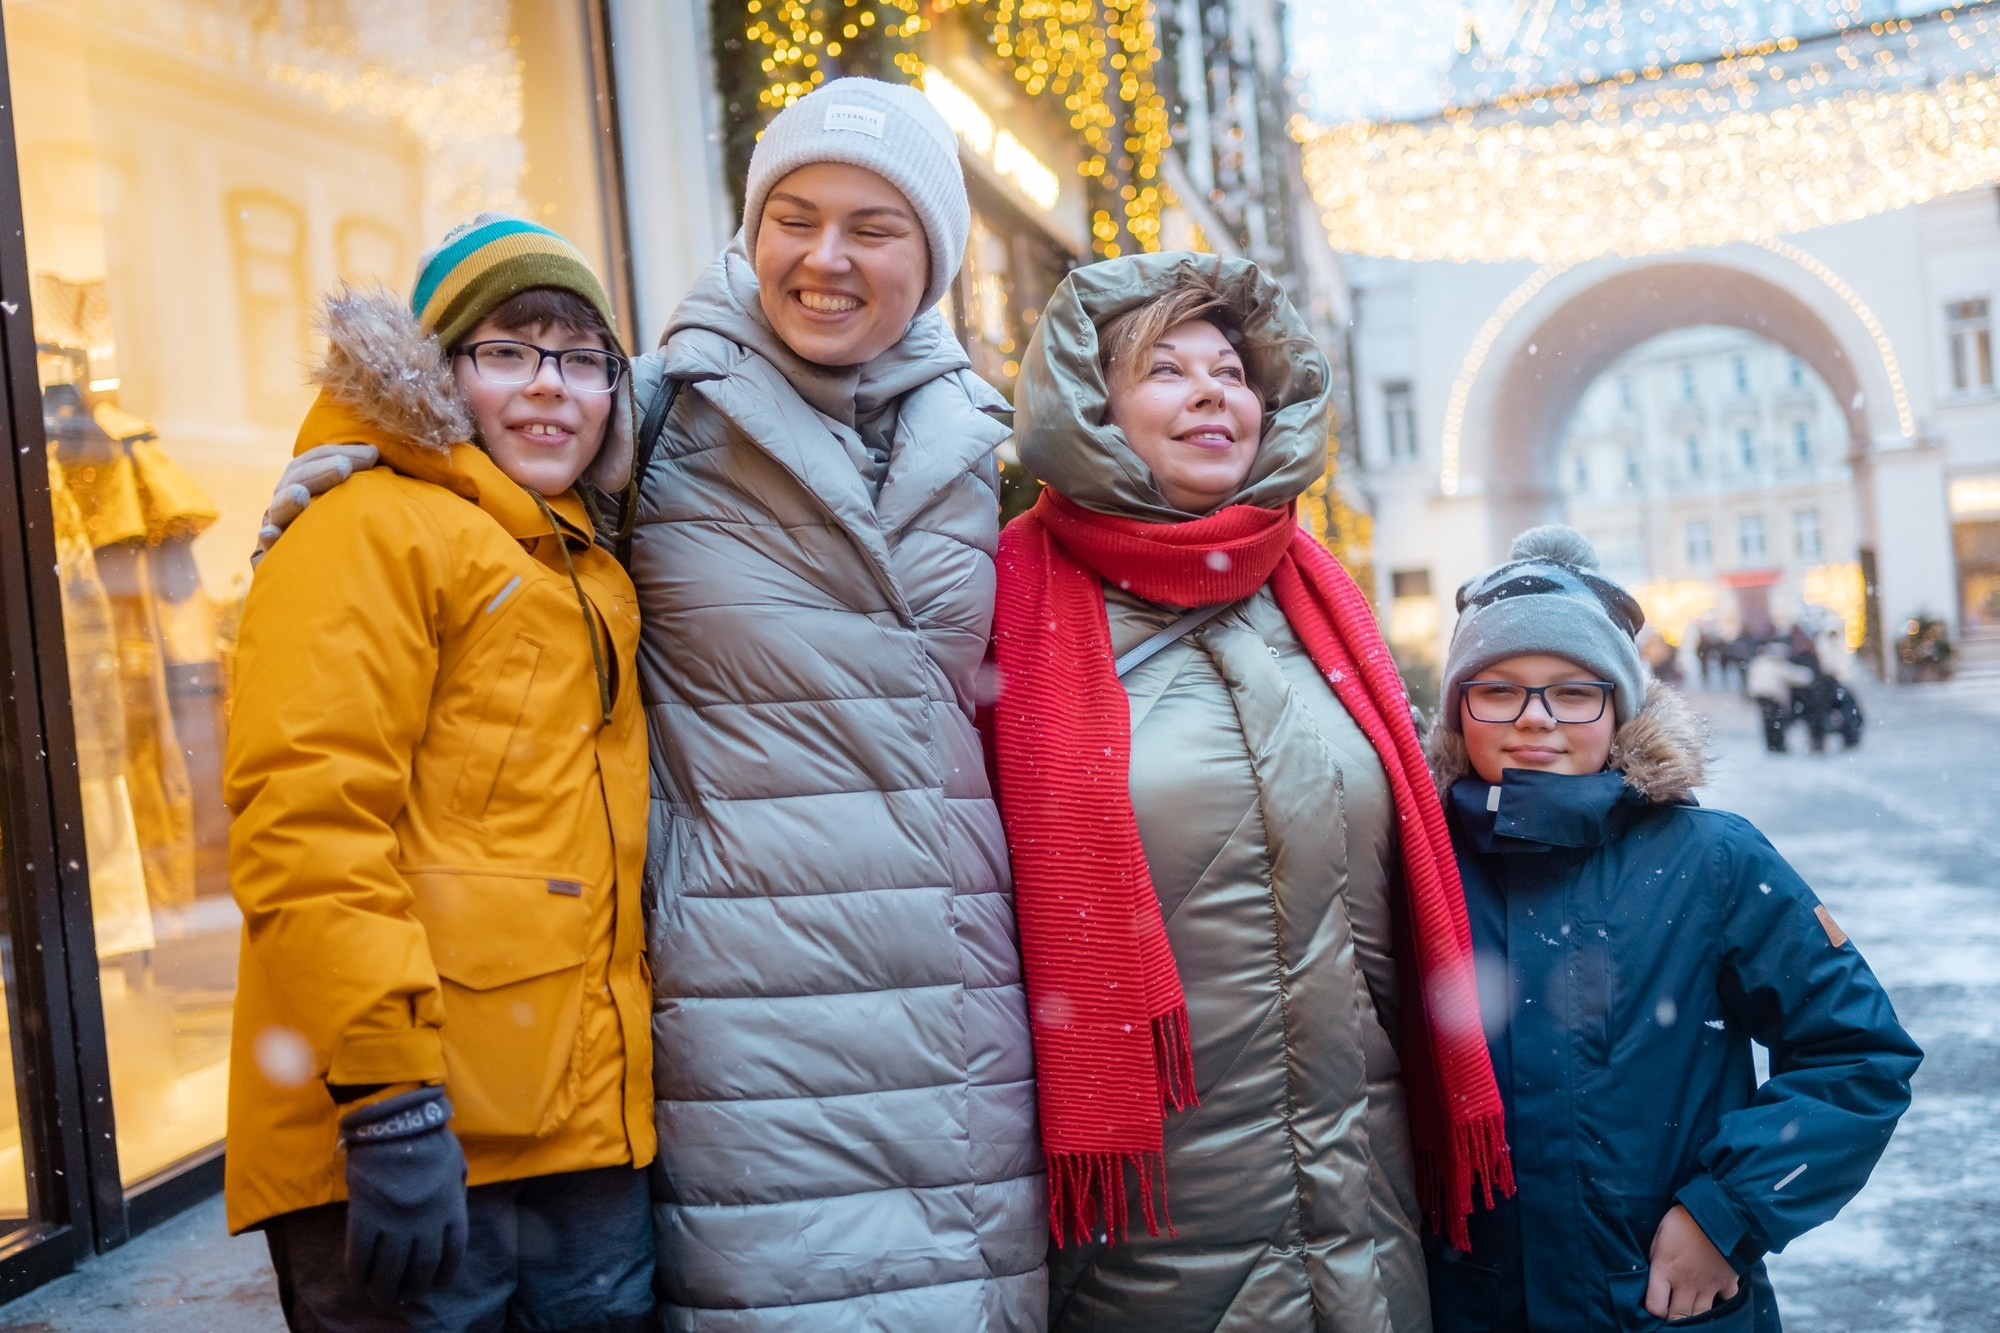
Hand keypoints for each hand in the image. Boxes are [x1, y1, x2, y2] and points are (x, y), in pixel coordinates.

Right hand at [251, 443, 378, 565]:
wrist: (330, 569)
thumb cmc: (348, 523)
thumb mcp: (352, 495)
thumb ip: (358, 471)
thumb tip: (374, 452)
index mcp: (304, 479)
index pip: (315, 460)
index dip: (339, 453)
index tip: (372, 455)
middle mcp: (289, 498)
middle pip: (298, 479)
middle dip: (321, 472)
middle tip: (344, 467)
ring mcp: (278, 523)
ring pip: (279, 509)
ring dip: (288, 502)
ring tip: (301, 496)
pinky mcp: (274, 551)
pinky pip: (266, 545)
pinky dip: (268, 539)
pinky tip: (270, 536)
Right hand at [339, 1085, 467, 1305]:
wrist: (395, 1121)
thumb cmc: (428, 1137)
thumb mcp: (456, 1162)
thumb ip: (457, 1187)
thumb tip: (455, 1201)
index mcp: (451, 1208)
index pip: (453, 1253)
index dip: (444, 1274)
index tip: (435, 1283)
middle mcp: (427, 1222)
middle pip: (420, 1269)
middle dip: (411, 1289)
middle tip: (401, 1296)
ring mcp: (396, 1222)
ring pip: (390, 1270)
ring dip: (384, 1290)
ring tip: (380, 1297)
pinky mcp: (366, 1218)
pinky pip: (360, 1256)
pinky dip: (357, 1273)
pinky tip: (356, 1281)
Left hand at [1645, 1204, 1738, 1321]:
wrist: (1720, 1211)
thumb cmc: (1683, 1218)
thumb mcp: (1659, 1234)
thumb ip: (1656, 1257)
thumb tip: (1655, 1274)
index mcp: (1665, 1269)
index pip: (1655, 1306)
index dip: (1653, 1310)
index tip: (1654, 1305)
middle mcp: (1686, 1283)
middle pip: (1679, 1316)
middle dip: (1673, 1319)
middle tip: (1671, 1313)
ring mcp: (1709, 1285)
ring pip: (1701, 1315)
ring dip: (1694, 1315)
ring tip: (1689, 1309)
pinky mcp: (1728, 1282)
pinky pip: (1726, 1301)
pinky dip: (1721, 1301)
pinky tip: (1715, 1295)